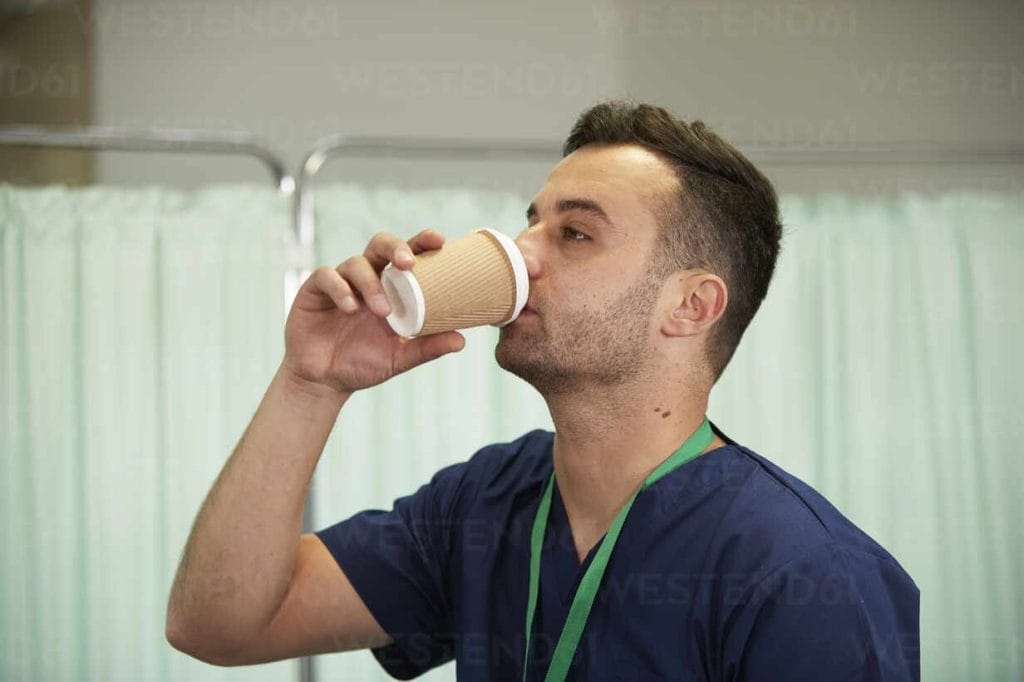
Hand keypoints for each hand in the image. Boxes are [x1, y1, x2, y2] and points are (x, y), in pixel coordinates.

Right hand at [281, 229, 464, 395]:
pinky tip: (350, 308)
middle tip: (409, 263)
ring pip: (356, 263)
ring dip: (371, 283)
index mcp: (390, 288)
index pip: (407, 256)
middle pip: (380, 246)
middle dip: (396, 248)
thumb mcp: (399, 357)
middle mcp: (366, 279)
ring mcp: (341, 283)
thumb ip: (427, 348)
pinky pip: (327, 276)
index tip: (439, 240)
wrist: (325, 381)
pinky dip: (340, 289)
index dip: (421, 242)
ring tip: (382, 310)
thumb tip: (460, 341)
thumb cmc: (363, 363)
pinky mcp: (315, 290)